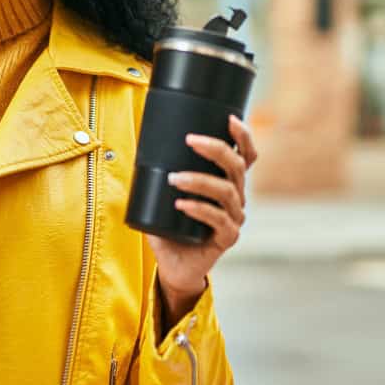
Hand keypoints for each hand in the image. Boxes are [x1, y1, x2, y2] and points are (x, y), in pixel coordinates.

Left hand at [147, 115, 256, 326]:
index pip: (245, 156)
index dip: (243, 137)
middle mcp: (236, 198)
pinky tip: (181, 204)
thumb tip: (139, 146)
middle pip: (237, 167)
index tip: (230, 119)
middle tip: (190, 140)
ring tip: (175, 178)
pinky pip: (219, 220)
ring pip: (227, 192)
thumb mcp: (165, 194)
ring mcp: (234, 219)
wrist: (173, 265)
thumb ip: (160, 173)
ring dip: (200, 180)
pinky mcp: (227, 238)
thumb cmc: (170, 226)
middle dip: (215, 149)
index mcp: (228, 183)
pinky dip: (199, 208)